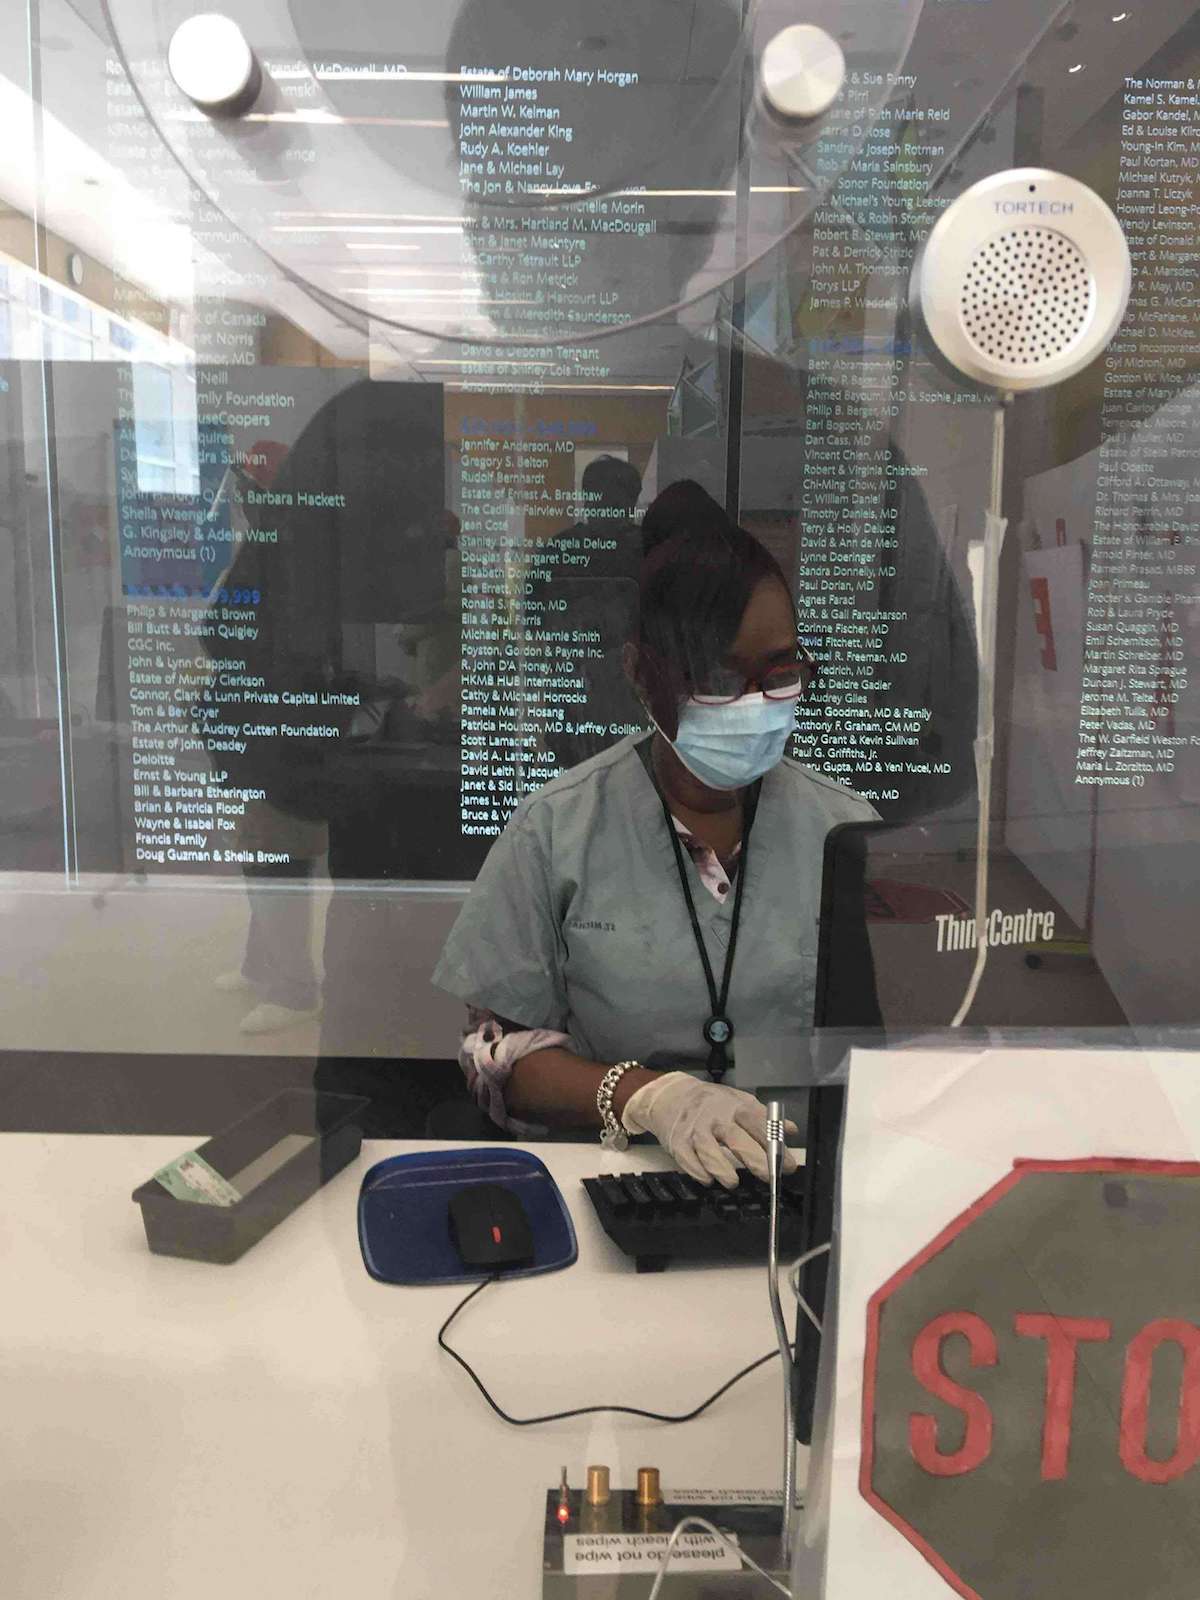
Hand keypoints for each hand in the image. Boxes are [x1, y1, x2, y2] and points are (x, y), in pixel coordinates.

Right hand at [620, 1072, 798, 1188]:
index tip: (788, 1164)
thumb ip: (764, 1118)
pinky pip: (688, 1160)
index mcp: (734, 1106)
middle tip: (769, 1176)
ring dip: (722, 1169)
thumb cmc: (710, 1102)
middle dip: (755, 1159)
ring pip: (709, 1151)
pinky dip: (699, 1172)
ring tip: (733, 1182)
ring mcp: (695, 1129)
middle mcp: (715, 1116)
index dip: (775, 1145)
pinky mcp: (677, 1142)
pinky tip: (708, 1179)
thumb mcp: (739, 1102)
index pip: (759, 1124)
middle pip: (736, 1139)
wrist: (669, 1095)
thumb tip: (791, 1130)